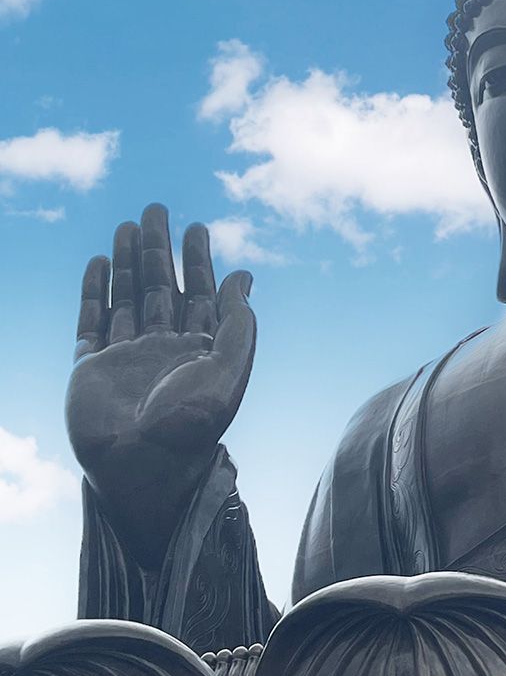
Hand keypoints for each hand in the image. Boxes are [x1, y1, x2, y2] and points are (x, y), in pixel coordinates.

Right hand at [66, 203, 256, 569]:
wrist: (143, 465)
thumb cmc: (193, 423)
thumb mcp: (229, 369)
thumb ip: (238, 323)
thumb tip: (244, 276)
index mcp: (202, 352)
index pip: (201, 295)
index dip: (199, 261)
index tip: (198, 227)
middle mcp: (165, 351)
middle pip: (162, 288)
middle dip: (160, 250)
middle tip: (157, 210)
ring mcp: (127, 358)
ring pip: (128, 298)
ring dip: (129, 262)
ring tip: (129, 225)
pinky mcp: (92, 368)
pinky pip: (92, 321)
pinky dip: (95, 291)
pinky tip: (100, 263)